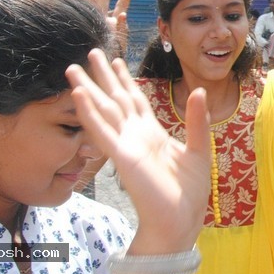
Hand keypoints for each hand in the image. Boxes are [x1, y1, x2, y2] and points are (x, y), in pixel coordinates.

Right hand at [66, 49, 210, 249]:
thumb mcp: (200, 149)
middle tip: (91, 52)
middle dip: (103, 77)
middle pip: (115, 99)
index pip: (135, 100)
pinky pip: (103, 132)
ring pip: (103, 110)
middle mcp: (135, 136)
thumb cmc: (188, 192)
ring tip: (73, 68)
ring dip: (88, 89)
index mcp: (152, 133)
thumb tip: (198, 91)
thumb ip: (198, 120)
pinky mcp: (122, 157)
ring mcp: (126, 146)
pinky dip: (90, 113)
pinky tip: (79, 95)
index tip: (116, 60)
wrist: (181, 220)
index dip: (125, 80)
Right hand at [82, 0, 134, 54]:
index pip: (120, 6)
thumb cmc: (109, 59)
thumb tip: (122, 14)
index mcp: (113, 23)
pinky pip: (83, 12)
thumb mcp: (120, 43)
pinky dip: (83, 1)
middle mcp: (101, 20)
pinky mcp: (82, 25)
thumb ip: (121, 28)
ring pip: (92, 1)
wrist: (94, 69)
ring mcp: (90, 21)